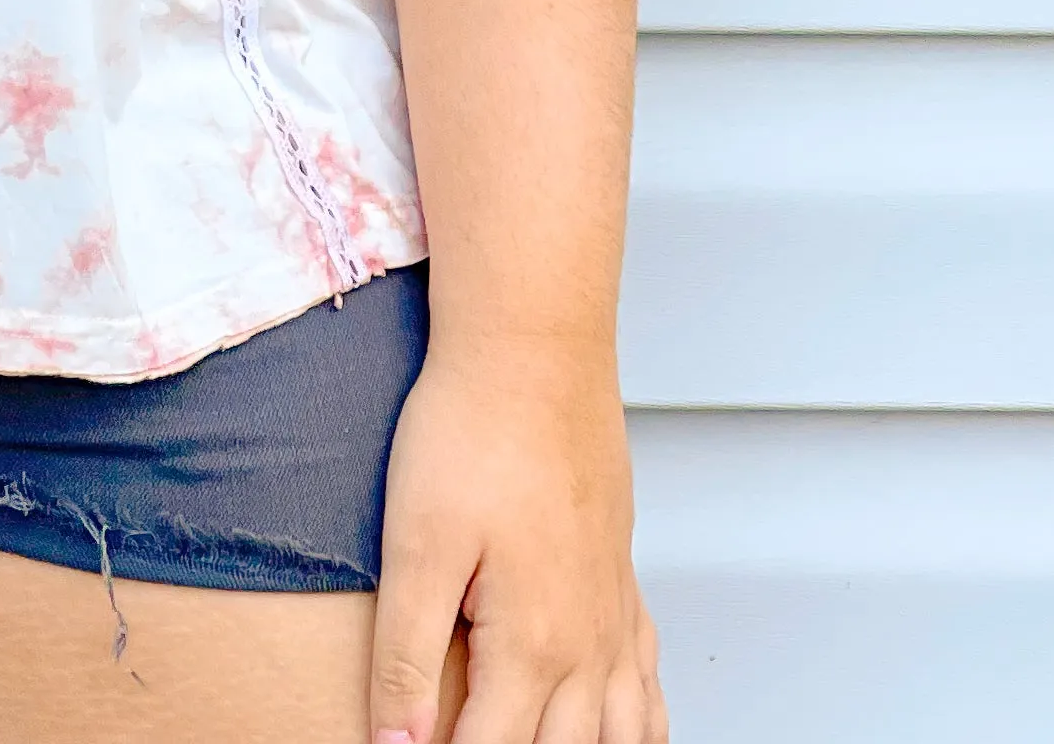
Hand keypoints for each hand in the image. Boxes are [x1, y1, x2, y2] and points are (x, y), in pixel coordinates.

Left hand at [366, 342, 667, 743]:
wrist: (534, 348)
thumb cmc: (473, 430)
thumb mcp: (416, 545)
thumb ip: (406, 656)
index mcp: (533, 645)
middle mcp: (586, 643)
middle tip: (470, 741)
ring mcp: (613, 614)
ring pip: (622, 734)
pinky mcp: (621, 581)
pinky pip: (648, 684)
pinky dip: (638, 727)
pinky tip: (618, 729)